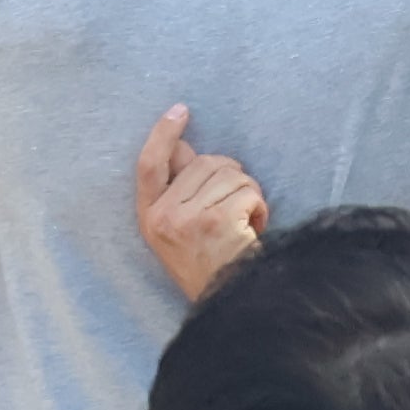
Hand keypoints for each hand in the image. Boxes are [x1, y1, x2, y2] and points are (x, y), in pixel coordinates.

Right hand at [135, 105, 267, 303]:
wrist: (225, 300)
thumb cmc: (207, 262)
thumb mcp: (177, 230)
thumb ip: (179, 191)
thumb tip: (185, 149)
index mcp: (149, 215)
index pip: (149, 166)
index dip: (162, 135)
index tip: (179, 110)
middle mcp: (163, 216)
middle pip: (206, 162)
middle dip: (230, 177)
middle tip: (233, 209)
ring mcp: (188, 219)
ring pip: (232, 174)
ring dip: (248, 193)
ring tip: (242, 223)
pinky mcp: (217, 222)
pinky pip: (249, 192)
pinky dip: (260, 207)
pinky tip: (253, 230)